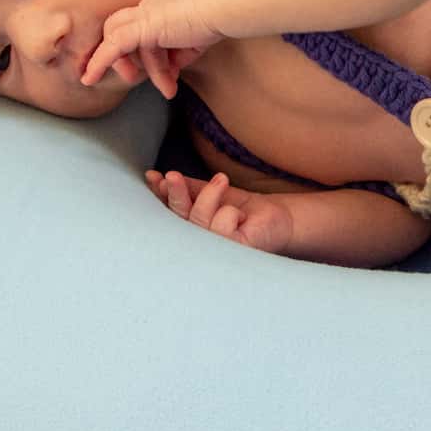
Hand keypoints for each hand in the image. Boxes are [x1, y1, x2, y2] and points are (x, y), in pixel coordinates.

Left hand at [82, 0, 224, 97]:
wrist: (222, 7)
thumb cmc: (217, 20)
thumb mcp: (194, 40)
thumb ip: (179, 52)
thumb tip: (171, 68)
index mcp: (160, 5)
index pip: (140, 28)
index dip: (146, 52)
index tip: (165, 70)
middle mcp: (147, 5)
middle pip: (122, 31)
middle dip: (128, 58)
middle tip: (140, 79)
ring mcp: (142, 13)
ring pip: (126, 45)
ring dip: (145, 70)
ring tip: (168, 88)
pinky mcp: (141, 26)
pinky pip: (113, 46)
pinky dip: (99, 62)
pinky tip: (89, 79)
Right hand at [146, 170, 293, 254]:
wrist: (277, 218)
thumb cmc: (242, 208)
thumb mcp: (209, 193)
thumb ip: (187, 189)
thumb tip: (159, 179)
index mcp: (190, 230)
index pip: (169, 214)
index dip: (160, 197)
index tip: (153, 177)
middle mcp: (198, 245)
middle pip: (179, 219)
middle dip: (175, 195)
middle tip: (173, 176)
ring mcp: (214, 253)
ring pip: (199, 221)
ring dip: (210, 195)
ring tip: (222, 181)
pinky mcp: (232, 254)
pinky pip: (222, 229)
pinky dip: (230, 213)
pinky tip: (241, 216)